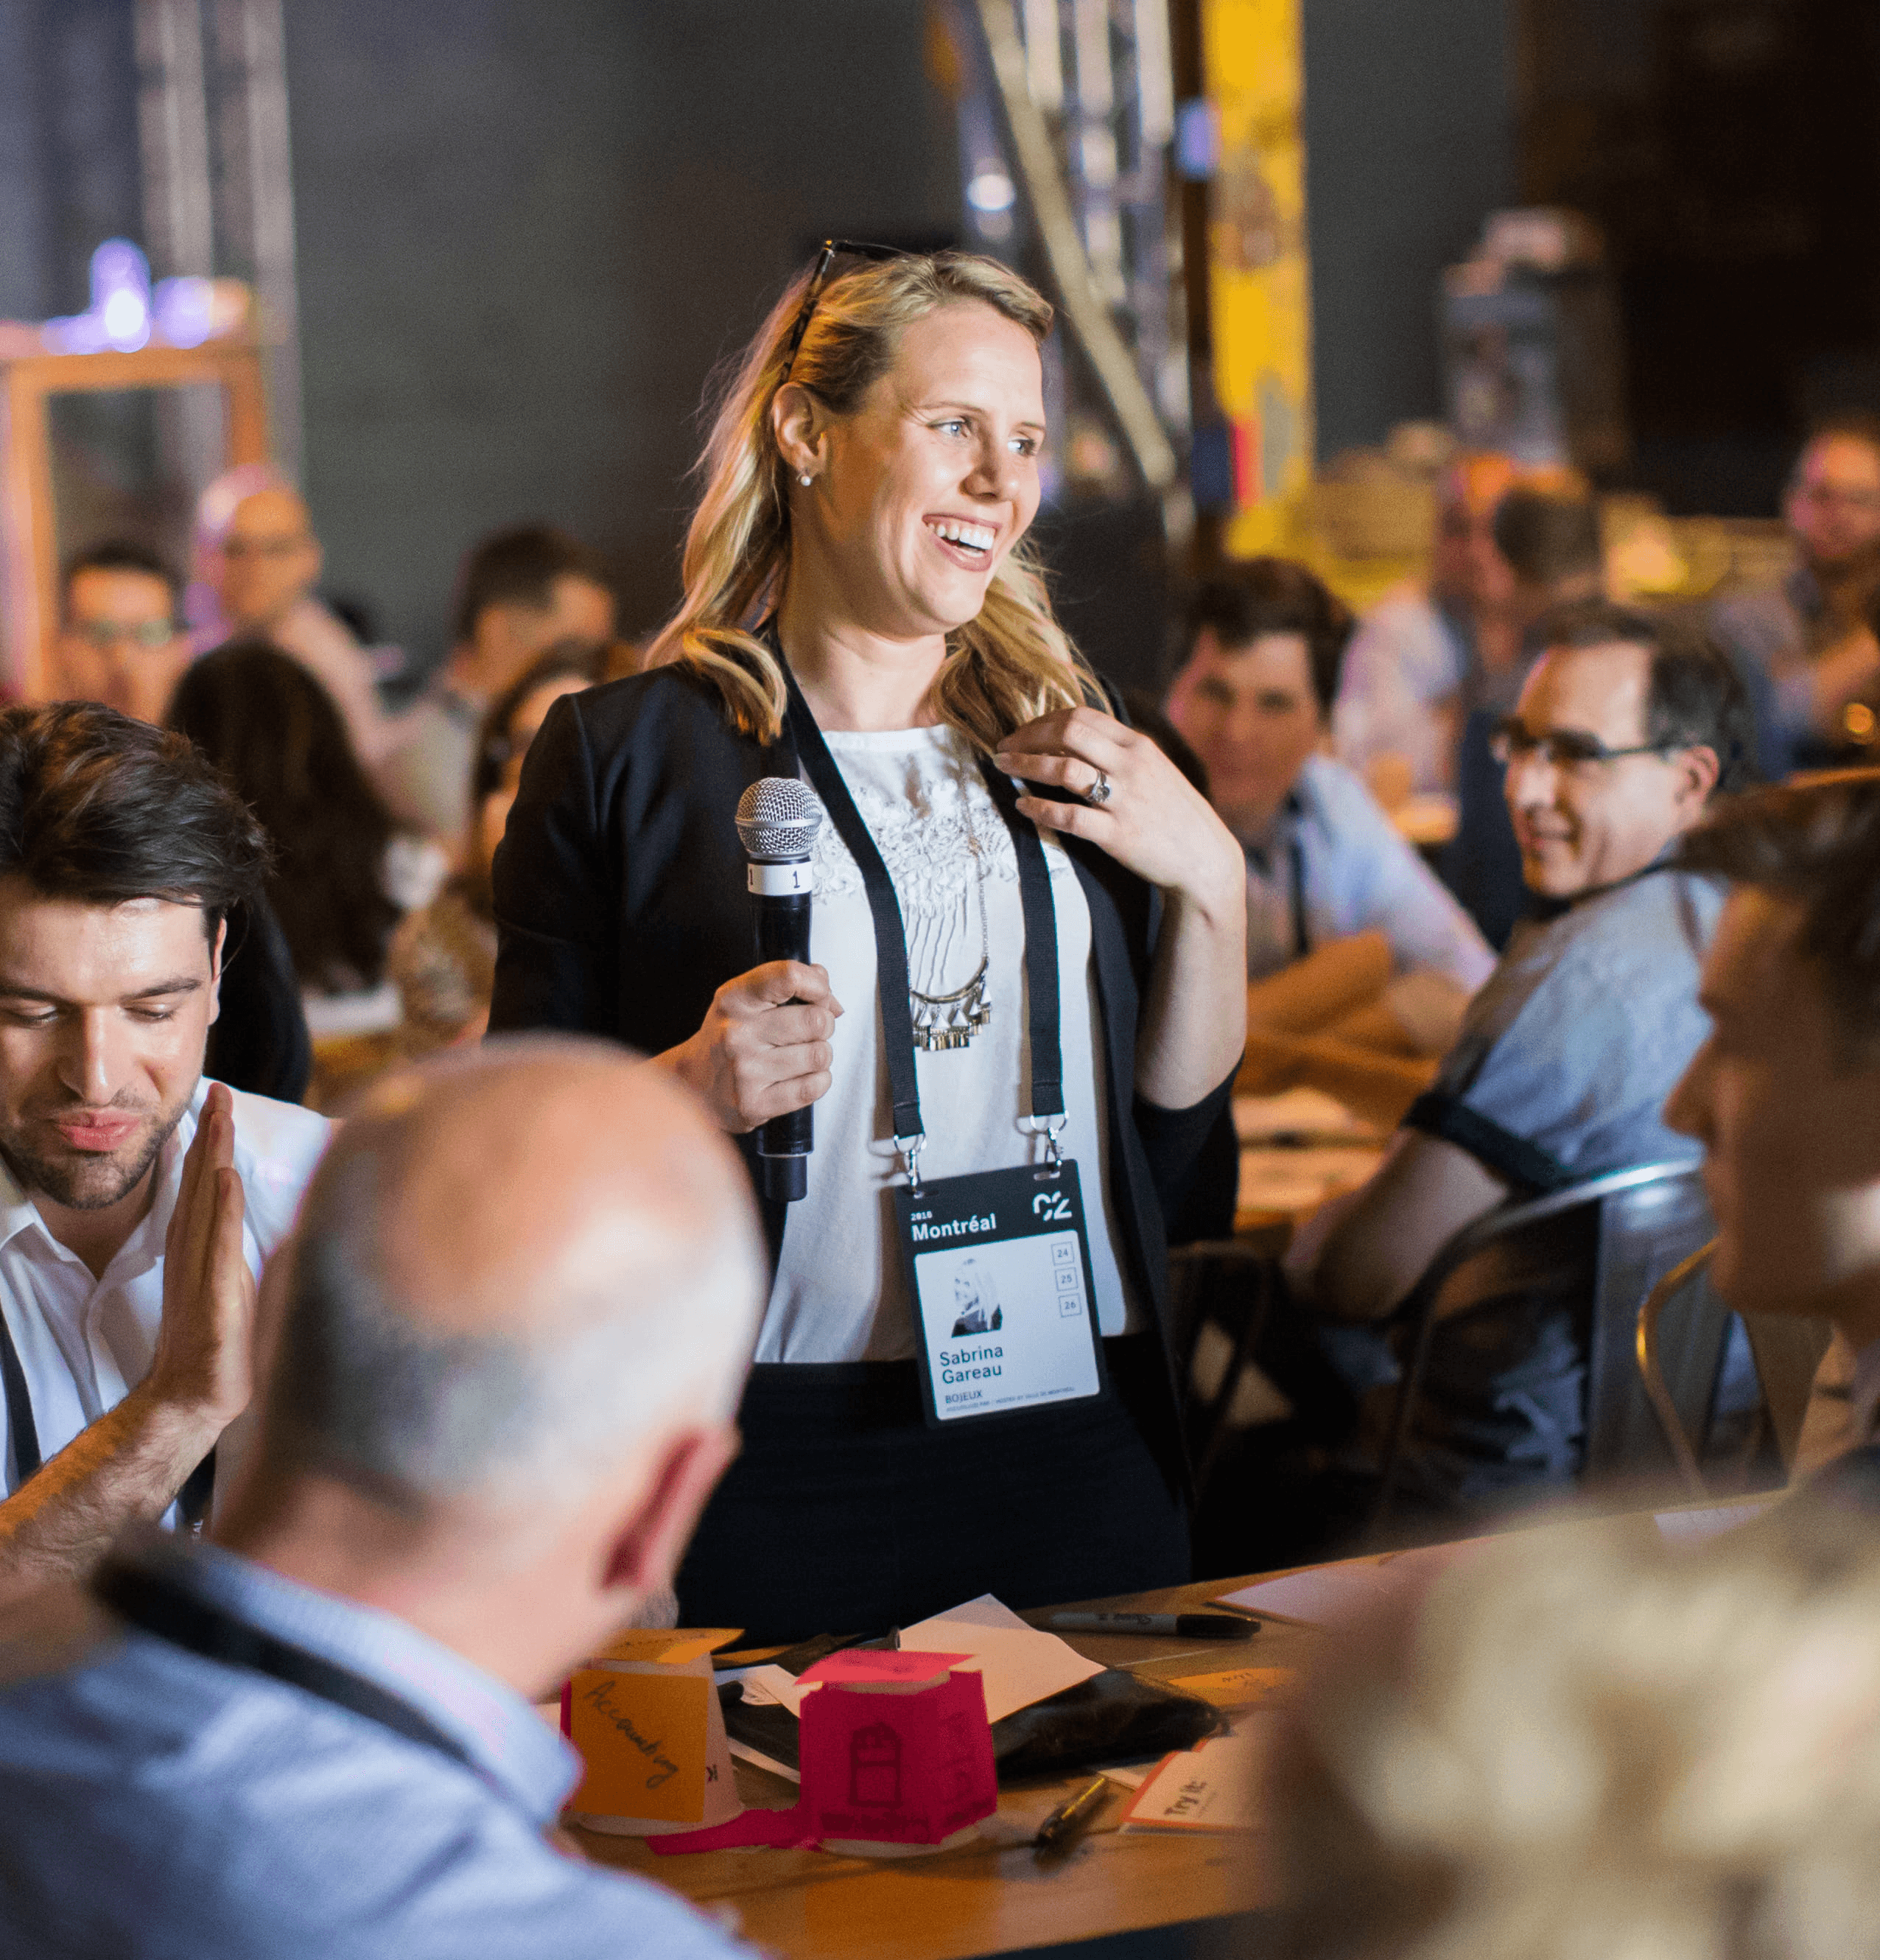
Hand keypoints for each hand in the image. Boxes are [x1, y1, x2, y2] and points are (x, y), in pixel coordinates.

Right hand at [146, 1083, 255, 1428]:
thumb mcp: (235, 1282)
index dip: (212, 1140)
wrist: (194, 1393)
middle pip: (202, 1180)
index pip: (206, 1181)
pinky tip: (225, 1177)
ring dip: (214, 1155)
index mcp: (200, 1244)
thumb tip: (265, 1221)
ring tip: (219, 1114)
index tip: (220, 1101)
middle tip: (217, 1089)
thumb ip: (237, 1249)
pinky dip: (222, 1208)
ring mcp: (201, 1267)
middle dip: (211, 1133)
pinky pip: (216, 1242)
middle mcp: (195, 1248)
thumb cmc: (220, 1341)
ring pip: (207, 1199)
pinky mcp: (211, 1290)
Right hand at [661, 961, 843, 1133]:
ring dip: (820, 1056)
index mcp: (735, 999)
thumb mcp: (747, 1000)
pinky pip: (813, 1087)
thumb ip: (789, 985)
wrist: (693, 1084)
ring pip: (819, 1055)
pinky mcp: (754, 1105)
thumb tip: (831, 1001)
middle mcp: (737, 1033)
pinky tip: (800, 1077)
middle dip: (824, 1026)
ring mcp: (745, 1071)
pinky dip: (818, 1081)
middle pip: (816, 1020)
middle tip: (808, 1032)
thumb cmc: (729, 1037)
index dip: (817, 985)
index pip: (788, 977)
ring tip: (800, 1056)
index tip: (819, 995)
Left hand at [994, 706, 1242, 912]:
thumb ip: (1118, 753)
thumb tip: (1072, 738)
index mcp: (1139, 746)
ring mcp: (1125, 800)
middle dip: (1028, 736)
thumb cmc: (1174, 814)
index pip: (1082, 716)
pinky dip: (1040, 809)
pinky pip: (1069, 817)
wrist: (1203, 859)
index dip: (1044, 720)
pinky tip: (1023, 806)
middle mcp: (1132, 766)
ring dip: (1026, 765)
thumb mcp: (1154, 770)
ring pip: (1064, 770)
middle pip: (1068, 731)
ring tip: (1003, 768)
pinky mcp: (1118, 835)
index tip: (1023, 732)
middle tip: (1004, 748)